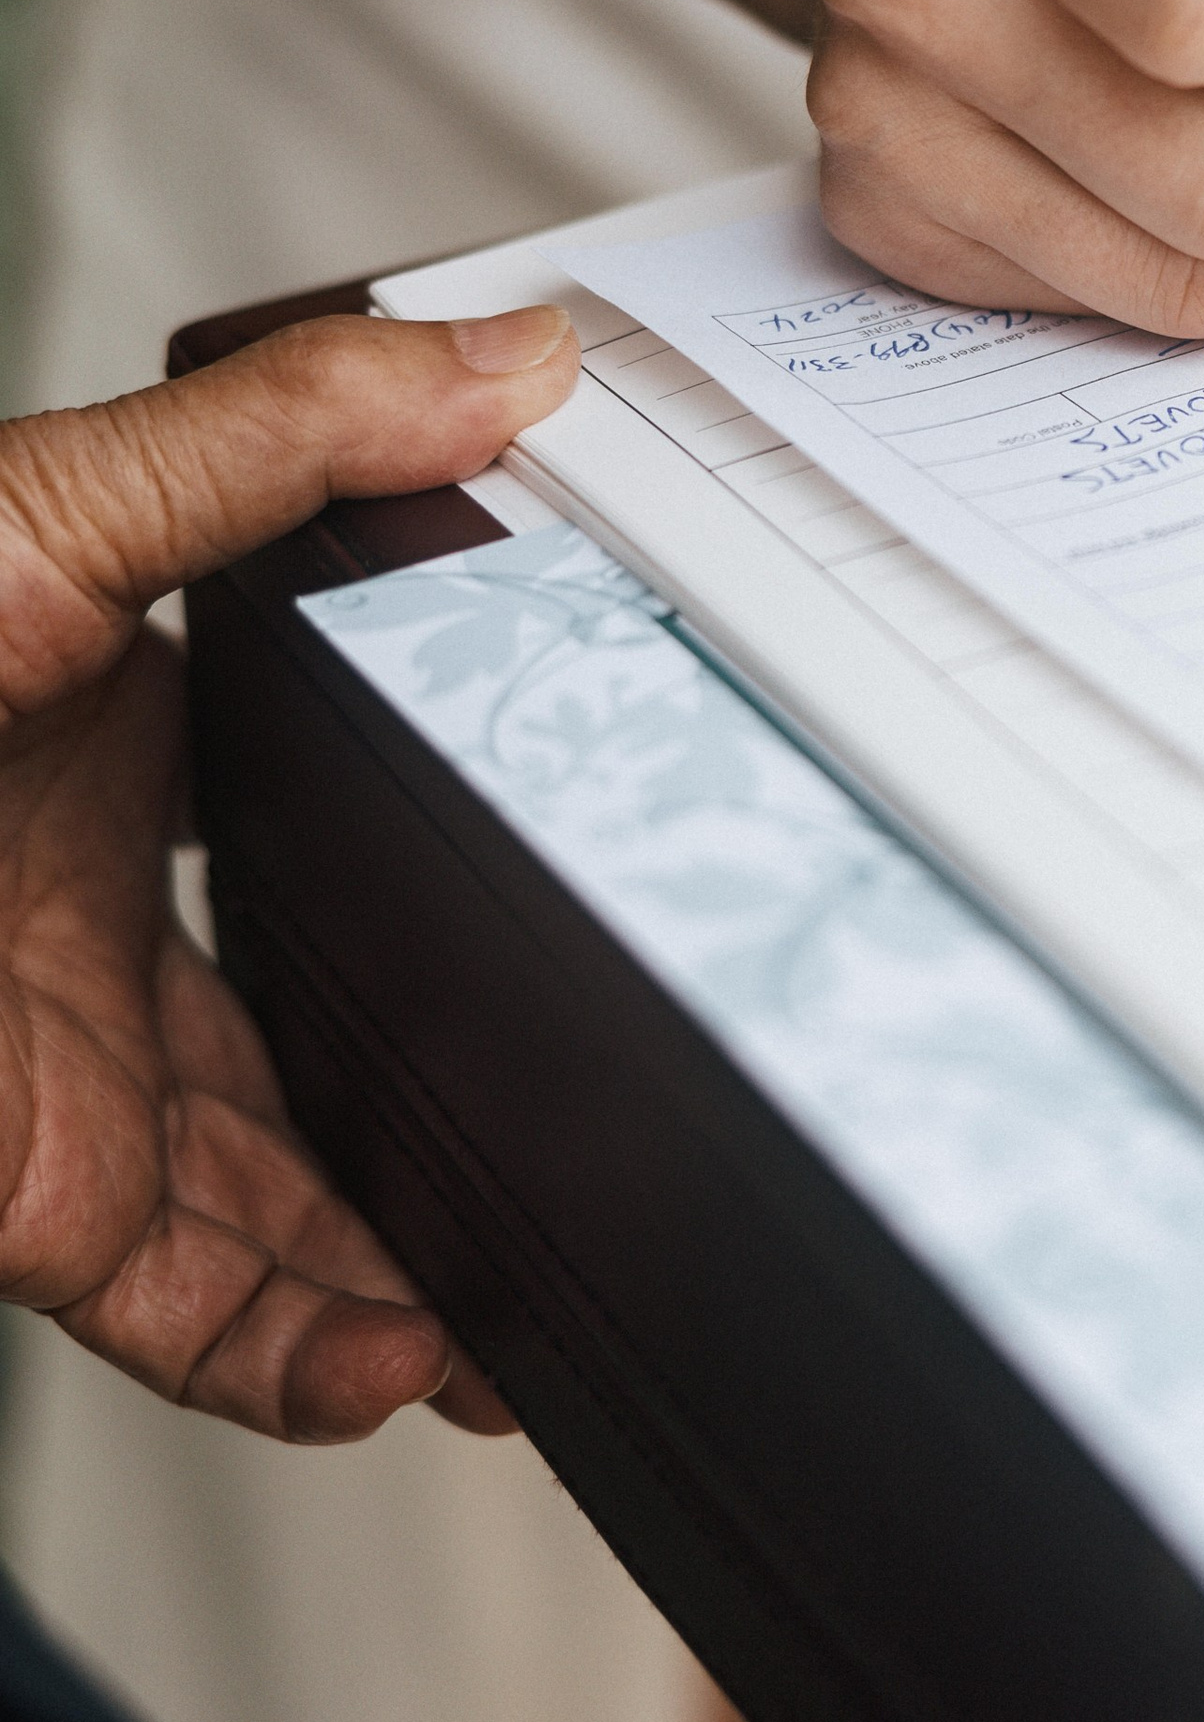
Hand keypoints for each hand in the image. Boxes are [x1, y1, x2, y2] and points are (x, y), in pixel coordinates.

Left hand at [0, 307, 579, 1442]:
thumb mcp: (48, 512)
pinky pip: (198, 1317)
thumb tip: (509, 361)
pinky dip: (309, 1361)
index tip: (619, 863)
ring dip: (424, 1269)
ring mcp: (78, 1071)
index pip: (345, 811)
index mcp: (139, 742)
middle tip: (625, 1125)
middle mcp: (114, 920)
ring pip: (293, 1207)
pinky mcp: (31, 1201)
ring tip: (551, 1296)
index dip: (481, 852)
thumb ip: (286, 438)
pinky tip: (408, 1355)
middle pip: (340, 1032)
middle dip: (479, 1102)